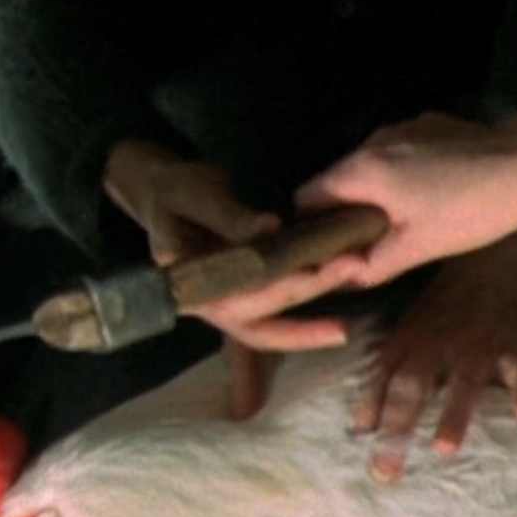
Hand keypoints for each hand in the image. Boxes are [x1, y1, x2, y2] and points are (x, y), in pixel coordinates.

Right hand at [103, 136, 355, 351]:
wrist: (166, 194)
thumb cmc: (176, 191)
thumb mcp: (196, 193)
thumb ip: (229, 214)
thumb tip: (270, 226)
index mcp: (184, 277)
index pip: (229, 292)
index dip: (270, 288)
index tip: (310, 273)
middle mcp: (204, 300)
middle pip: (255, 313)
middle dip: (305, 292)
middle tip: (350, 266)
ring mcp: (224, 303)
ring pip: (266, 325)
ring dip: (308, 323)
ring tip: (349, 305)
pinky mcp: (242, 299)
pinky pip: (272, 317)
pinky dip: (302, 321)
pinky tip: (336, 314)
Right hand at [299, 112, 516, 287]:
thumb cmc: (469, 212)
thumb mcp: (416, 249)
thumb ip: (370, 265)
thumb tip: (340, 278)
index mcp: (362, 169)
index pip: (307, 196)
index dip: (312, 227)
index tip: (332, 251)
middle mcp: (374, 139)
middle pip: (339, 179)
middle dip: (347, 212)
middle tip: (372, 245)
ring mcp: (405, 127)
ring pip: (372, 165)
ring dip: (377, 193)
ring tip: (406, 221)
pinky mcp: (432, 124)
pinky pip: (400, 153)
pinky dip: (403, 174)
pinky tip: (435, 194)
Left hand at [355, 230, 516, 481]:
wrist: (490, 262)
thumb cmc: (441, 308)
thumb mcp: (408, 332)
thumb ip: (386, 376)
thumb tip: (361, 426)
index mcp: (408, 342)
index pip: (383, 380)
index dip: (370, 411)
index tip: (361, 449)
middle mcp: (437, 346)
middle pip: (413, 386)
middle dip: (398, 427)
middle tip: (387, 470)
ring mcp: (477, 347)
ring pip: (463, 381)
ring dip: (454, 414)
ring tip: (444, 449)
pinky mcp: (513, 346)